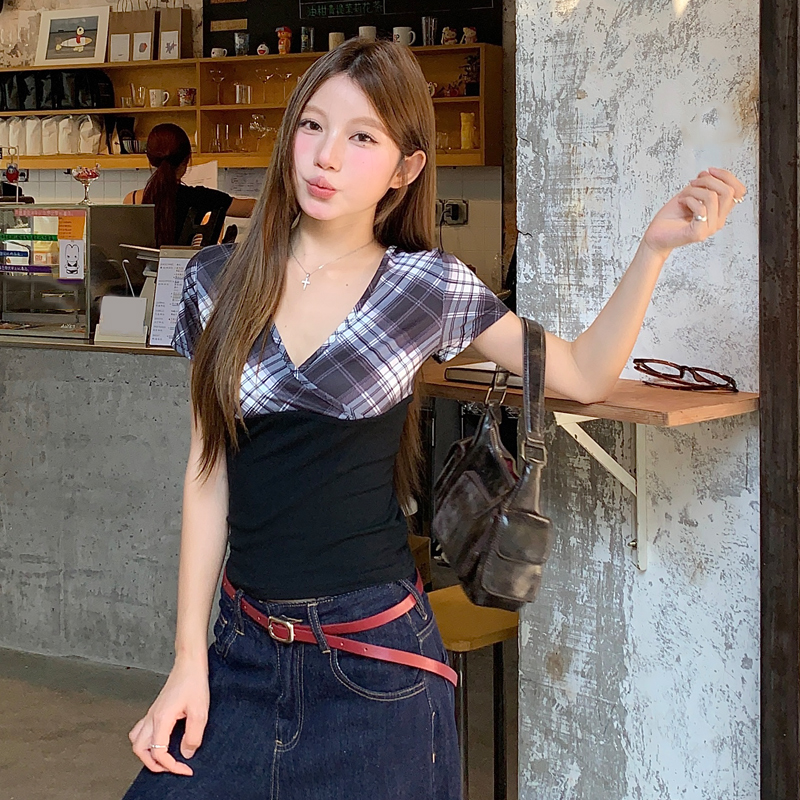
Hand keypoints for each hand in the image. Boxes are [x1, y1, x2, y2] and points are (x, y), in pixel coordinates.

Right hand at [128, 658, 209, 775]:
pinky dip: (147, 741)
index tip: (185, 769)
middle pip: (140, 750)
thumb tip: (185, 753)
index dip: (171, 766)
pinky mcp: (155, 710)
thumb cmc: (194, 682)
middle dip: (154, 764)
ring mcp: (151, 713)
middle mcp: (152, 718)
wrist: (189, 663)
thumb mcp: (200, 711)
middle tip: (171, 767)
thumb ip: (193, 736)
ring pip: (137, 741)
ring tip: (163, 758)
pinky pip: (141, 730)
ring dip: (147, 753)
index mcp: (161, 719)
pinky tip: (161, 740)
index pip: (158, 753)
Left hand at [642, 167, 746, 258]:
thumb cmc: (670, 218)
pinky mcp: (698, 233)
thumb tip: (709, 173)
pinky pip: (701, 208)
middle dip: (708, 180)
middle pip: (728, 191)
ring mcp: (709, 228)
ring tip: (684, 196)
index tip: (709, 171)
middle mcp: (718, 220)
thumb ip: (703, 185)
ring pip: (712, 197)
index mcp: (720, 211)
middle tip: (692, 183)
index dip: (726, 176)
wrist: (656, 235)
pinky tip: (681, 203)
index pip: (738, 190)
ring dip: (694, 190)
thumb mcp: (690, 195)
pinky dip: (688, 199)